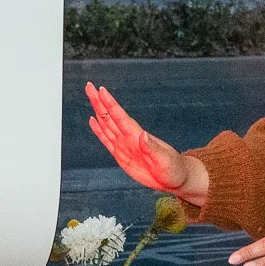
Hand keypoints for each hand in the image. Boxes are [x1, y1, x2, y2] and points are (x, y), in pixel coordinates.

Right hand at [85, 83, 207, 204]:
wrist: (175, 178)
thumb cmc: (173, 169)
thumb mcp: (164, 160)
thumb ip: (152, 148)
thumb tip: (143, 135)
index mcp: (137, 137)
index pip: (120, 117)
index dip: (110, 104)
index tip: (101, 90)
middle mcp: (129, 137)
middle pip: (110, 116)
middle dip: (99, 102)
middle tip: (89, 86)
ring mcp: (124, 145)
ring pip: (106, 125)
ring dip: (97, 111)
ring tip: (90, 96)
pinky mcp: (121, 155)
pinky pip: (107, 140)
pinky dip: (98, 130)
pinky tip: (93, 121)